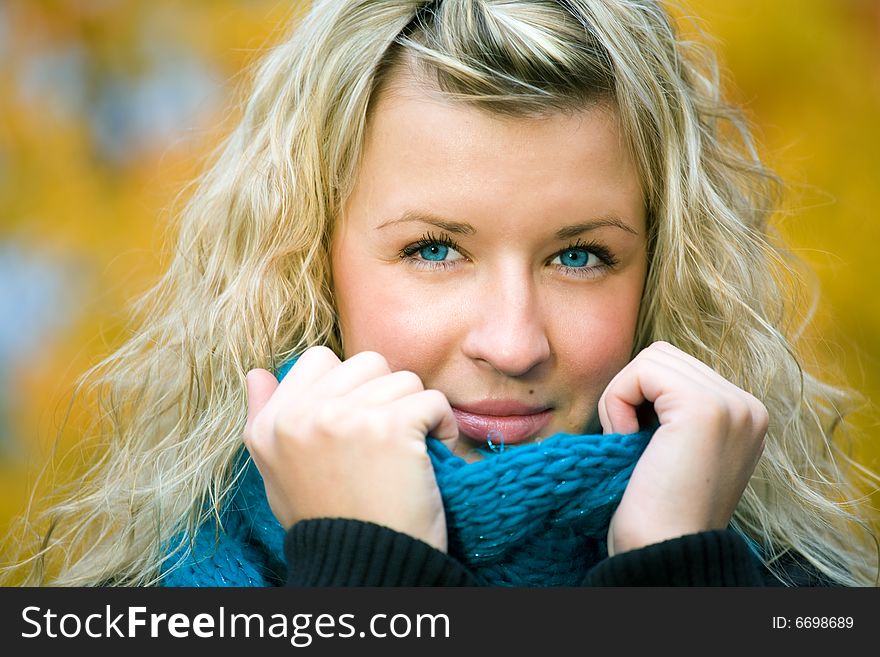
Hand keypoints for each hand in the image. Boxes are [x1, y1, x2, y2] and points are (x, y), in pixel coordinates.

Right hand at [243, 346, 457, 551]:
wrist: (365, 570)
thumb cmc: (328, 521)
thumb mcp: (278, 473)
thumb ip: (265, 418)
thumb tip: (257, 372)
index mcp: (270, 424)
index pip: (320, 361)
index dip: (350, 387)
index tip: (359, 426)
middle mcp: (300, 415)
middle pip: (367, 363)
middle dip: (386, 396)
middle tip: (386, 441)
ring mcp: (344, 417)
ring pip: (404, 379)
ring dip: (416, 412)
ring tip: (407, 453)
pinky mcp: (389, 426)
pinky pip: (433, 400)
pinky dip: (442, 427)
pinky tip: (430, 458)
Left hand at [598, 341, 767, 555]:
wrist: (663, 553)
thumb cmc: (654, 510)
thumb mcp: (673, 449)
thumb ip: (671, 410)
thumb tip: (639, 373)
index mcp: (745, 417)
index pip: (676, 368)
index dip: (643, 398)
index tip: (643, 447)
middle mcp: (749, 406)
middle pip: (664, 356)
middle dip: (633, 393)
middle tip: (630, 443)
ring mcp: (733, 405)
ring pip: (652, 358)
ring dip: (623, 397)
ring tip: (631, 443)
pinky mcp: (705, 407)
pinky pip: (641, 371)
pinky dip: (618, 401)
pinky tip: (629, 441)